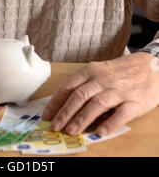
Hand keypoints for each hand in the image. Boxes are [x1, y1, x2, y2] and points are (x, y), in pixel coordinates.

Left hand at [42, 52, 158, 135]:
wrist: (152, 64)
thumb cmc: (122, 71)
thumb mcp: (100, 70)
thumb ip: (85, 83)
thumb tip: (64, 103)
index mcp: (92, 71)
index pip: (69, 85)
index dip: (56, 101)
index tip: (47, 115)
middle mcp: (103, 79)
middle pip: (80, 95)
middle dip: (65, 112)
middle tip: (55, 127)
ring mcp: (119, 90)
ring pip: (97, 104)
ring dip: (82, 118)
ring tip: (71, 131)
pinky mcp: (135, 101)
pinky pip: (121, 113)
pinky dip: (110, 123)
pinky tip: (100, 132)